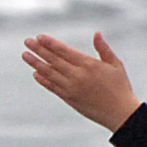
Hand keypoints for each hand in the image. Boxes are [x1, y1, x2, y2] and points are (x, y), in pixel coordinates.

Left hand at [21, 31, 138, 131]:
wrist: (120, 113)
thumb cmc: (120, 87)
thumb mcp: (116, 65)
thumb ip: (103, 49)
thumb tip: (96, 33)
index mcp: (89, 65)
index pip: (64, 51)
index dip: (50, 44)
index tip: (39, 37)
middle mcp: (78, 76)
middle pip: (53, 60)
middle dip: (39, 50)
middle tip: (27, 42)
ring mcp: (71, 88)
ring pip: (50, 73)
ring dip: (36, 64)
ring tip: (25, 55)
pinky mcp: (69, 99)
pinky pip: (53, 88)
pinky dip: (43, 80)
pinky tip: (36, 74)